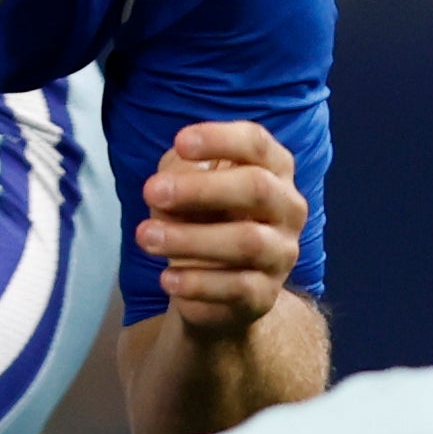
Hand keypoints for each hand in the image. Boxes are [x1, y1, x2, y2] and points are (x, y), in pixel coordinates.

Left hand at [136, 121, 306, 337]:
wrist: (213, 288)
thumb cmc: (202, 219)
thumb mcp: (185, 187)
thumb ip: (179, 173)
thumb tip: (170, 181)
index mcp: (272, 169)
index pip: (257, 144)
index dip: (220, 139)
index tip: (180, 142)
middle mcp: (287, 207)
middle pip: (257, 188)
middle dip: (200, 188)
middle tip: (150, 191)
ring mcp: (282, 253)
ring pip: (248, 241)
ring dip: (190, 238)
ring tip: (145, 236)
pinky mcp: (266, 294)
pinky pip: (237, 287)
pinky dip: (197, 282)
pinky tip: (167, 278)